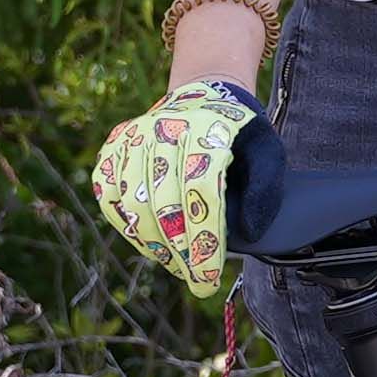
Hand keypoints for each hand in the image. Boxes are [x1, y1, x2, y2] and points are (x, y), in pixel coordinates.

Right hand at [88, 78, 262, 298]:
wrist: (204, 95)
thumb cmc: (238, 132)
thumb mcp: (267, 150)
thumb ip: (266, 188)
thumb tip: (250, 231)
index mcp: (207, 128)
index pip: (199, 192)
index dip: (204, 239)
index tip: (209, 275)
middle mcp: (165, 129)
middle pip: (164, 203)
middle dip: (181, 252)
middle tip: (197, 280)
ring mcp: (135, 136)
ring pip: (133, 203)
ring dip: (154, 244)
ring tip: (178, 266)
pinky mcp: (115, 146)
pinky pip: (110, 194)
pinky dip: (126, 224)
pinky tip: (150, 244)